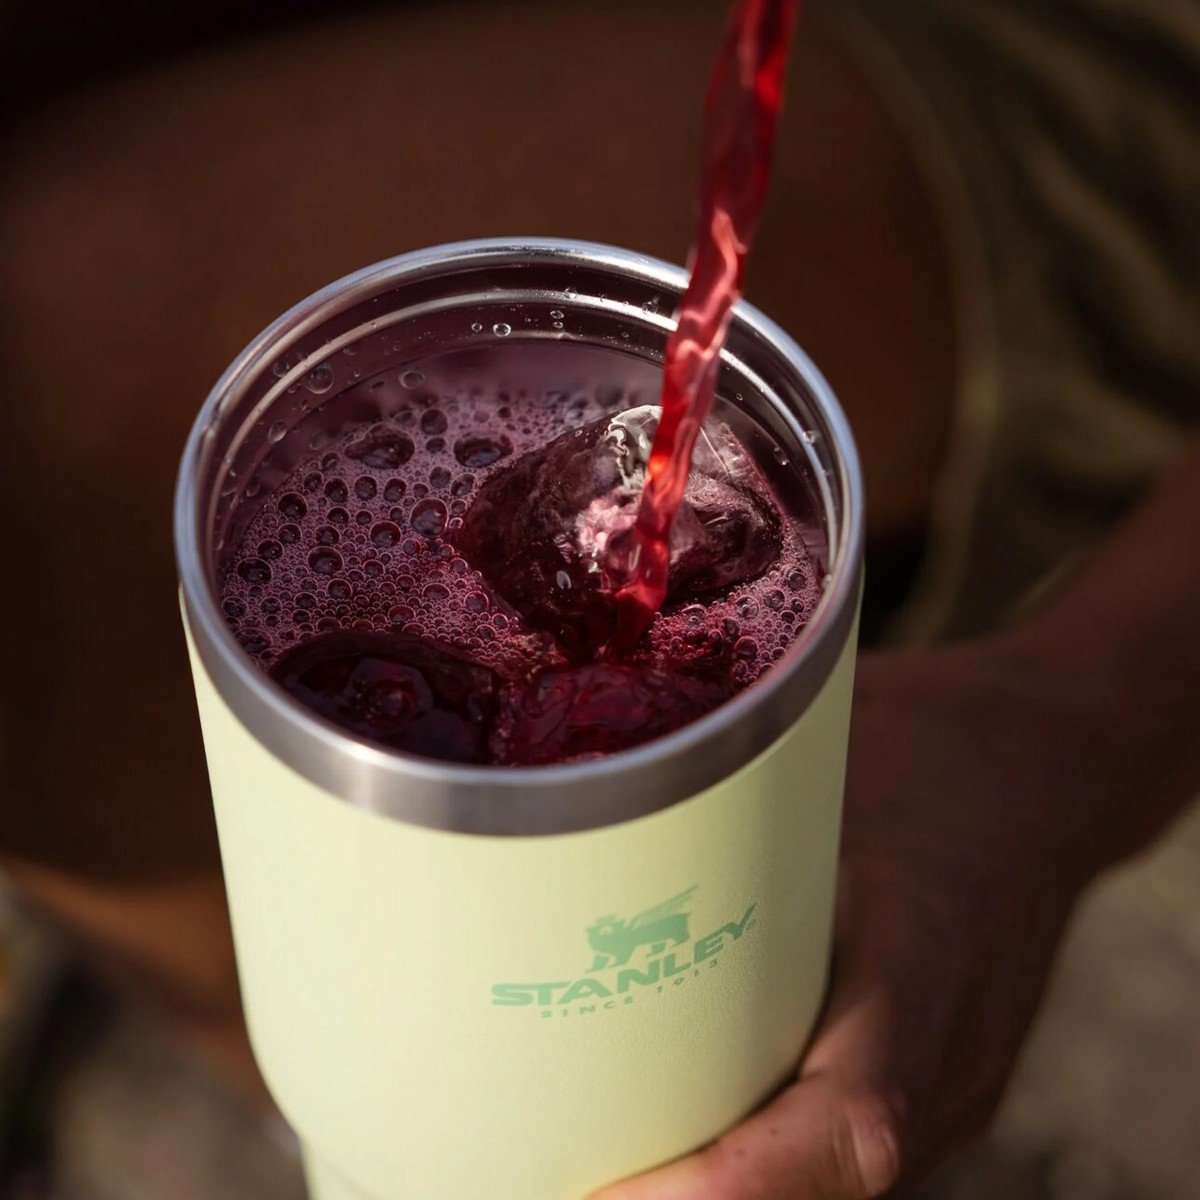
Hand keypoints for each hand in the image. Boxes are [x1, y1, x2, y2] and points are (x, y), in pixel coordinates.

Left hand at [591, 635, 1121, 1198]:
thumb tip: (586, 816)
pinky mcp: (946, 1079)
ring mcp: (959, 1080)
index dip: (729, 1184)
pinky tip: (689, 1124)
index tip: (608, 1193)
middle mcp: (955, 1054)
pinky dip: (768, 1160)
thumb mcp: (830, 744)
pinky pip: (850, 1149)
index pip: (850, 1124)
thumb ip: (730, 806)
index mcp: (927, 961)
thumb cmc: (933, 744)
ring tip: (608, 1163)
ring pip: (839, 1184)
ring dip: (728, 1191)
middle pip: (829, 1185)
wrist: (1052, 766)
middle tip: (567, 1175)